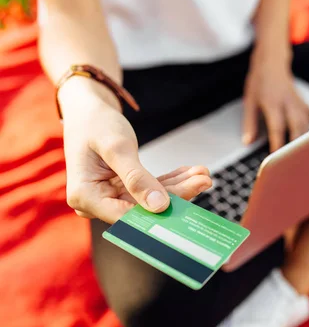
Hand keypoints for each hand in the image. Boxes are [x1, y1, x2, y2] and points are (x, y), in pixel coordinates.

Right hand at [60, 83, 211, 223]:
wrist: (87, 111)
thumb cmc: (95, 123)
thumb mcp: (117, 148)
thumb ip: (136, 178)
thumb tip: (159, 206)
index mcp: (85, 197)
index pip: (127, 215)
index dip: (158, 214)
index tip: (187, 201)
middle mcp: (95, 204)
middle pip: (142, 209)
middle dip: (176, 194)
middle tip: (205, 180)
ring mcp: (109, 198)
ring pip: (150, 199)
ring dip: (179, 187)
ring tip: (203, 174)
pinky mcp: (121, 191)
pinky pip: (150, 190)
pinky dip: (170, 180)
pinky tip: (191, 172)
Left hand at [242, 49, 308, 151]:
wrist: (271, 62)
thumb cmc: (259, 82)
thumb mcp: (249, 101)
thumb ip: (249, 123)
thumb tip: (247, 142)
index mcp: (272, 103)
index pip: (277, 127)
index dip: (278, 144)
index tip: (277, 159)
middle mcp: (288, 103)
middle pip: (297, 127)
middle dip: (297, 145)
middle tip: (295, 162)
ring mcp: (299, 103)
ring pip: (307, 124)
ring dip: (308, 141)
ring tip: (307, 157)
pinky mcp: (305, 103)